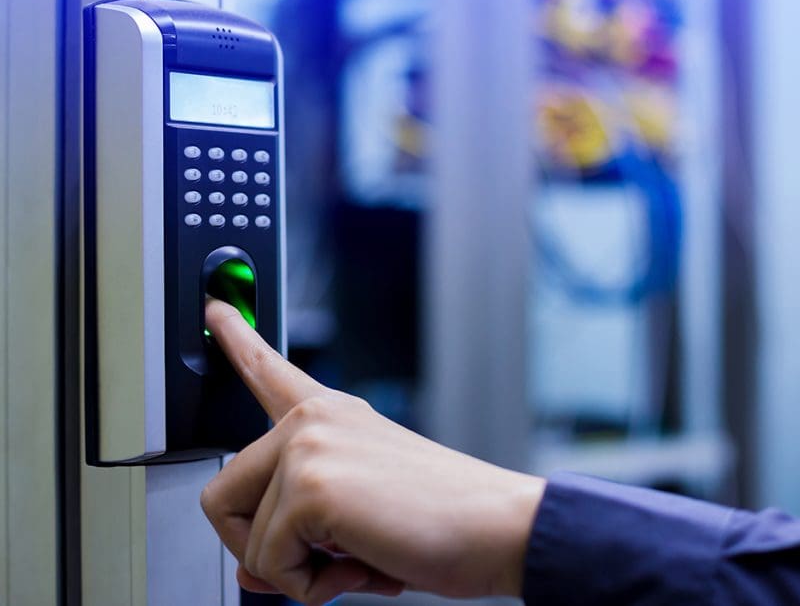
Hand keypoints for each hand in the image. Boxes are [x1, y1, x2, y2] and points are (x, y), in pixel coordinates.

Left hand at [201, 298, 545, 604]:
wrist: (498, 527)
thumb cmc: (444, 520)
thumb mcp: (359, 519)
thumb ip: (301, 532)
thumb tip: (252, 572)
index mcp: (332, 415)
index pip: (270, 370)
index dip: (236, 339)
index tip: (213, 309)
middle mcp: (313, 420)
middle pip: (223, 497)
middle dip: (262, 549)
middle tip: (323, 560)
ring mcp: (308, 446)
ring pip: (246, 541)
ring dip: (297, 573)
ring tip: (359, 557)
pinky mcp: (311, 485)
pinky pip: (269, 563)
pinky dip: (309, 587)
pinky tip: (362, 565)